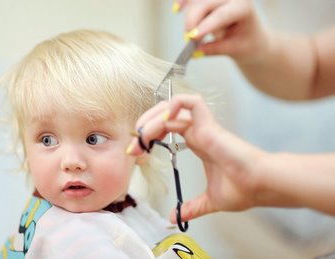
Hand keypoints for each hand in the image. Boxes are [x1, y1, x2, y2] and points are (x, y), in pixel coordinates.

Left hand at [127, 94, 263, 220]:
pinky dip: (174, 105)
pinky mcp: (209, 125)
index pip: (166, 129)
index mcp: (197, 143)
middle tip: (135, 145)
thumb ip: (192, 207)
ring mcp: (203, 126)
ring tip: (142, 136)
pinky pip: (190, 103)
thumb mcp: (209, 200)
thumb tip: (176, 217)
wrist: (260, 186)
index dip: (148, 137)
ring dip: (152, 118)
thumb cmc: (243, 189)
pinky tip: (162, 122)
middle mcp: (198, 132)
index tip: (136, 153)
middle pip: (165, 115)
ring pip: (172, 108)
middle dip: (145, 126)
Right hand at [174, 0, 268, 60]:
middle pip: (205, 3)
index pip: (221, 15)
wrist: (251, 36)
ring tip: (192, 34)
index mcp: (243, 7)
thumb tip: (194, 52)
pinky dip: (184, 2)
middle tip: (188, 38)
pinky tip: (177, 8)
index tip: (192, 37)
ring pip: (196, 1)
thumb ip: (214, 49)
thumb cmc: (246, 43)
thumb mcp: (234, 49)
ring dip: (190, 16)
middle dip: (193, 20)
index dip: (206, 25)